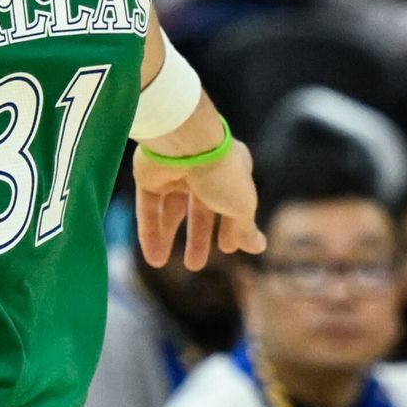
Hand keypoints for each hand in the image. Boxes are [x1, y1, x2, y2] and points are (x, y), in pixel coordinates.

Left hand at [133, 127, 262, 268]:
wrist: (184, 141)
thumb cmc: (221, 172)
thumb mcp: (242, 205)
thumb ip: (245, 228)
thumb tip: (259, 248)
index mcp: (232, 171)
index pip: (232, 203)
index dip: (230, 227)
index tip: (227, 248)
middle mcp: (203, 170)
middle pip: (200, 209)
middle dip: (198, 238)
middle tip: (194, 265)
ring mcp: (175, 172)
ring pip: (171, 210)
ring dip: (168, 237)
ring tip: (161, 264)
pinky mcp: (150, 176)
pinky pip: (148, 208)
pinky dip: (150, 232)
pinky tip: (152, 256)